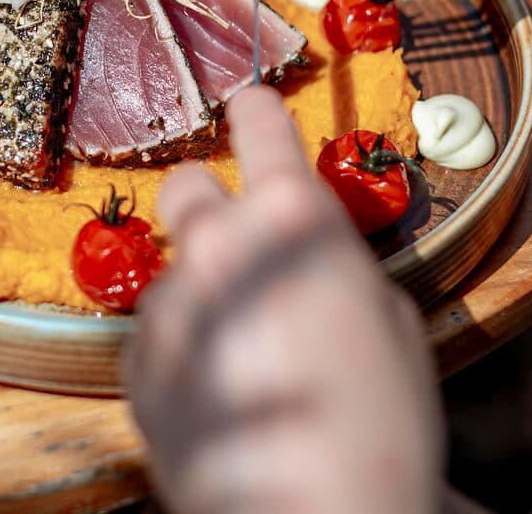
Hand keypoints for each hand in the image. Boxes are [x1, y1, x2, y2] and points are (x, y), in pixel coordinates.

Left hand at [124, 87, 441, 513]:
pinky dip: (183, 349)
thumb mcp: (393, 327)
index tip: (250, 104)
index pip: (259, 125)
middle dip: (210, 202)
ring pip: (176, 271)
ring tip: (250, 355)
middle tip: (242, 239)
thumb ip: (341, 271)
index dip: (257, 112)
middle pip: (185, 185)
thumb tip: (317, 266)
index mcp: (293, 220)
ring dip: (204, 293)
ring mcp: (171, 304)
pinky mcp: (138, 363)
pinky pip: (157, 333)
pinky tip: (223, 391)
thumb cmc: (377, 427)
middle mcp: (219, 246)